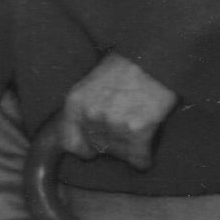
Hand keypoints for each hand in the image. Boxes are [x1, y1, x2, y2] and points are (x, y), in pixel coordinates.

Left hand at [58, 53, 177, 170]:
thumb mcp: (91, 81)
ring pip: (119, 156)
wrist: (152, 58)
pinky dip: (144, 156)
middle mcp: (90, 115)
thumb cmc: (124, 66)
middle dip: (110, 142)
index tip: (92, 146)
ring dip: (128, 148)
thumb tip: (82, 132)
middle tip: (123, 126)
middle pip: (97, 149)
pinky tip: (148, 139)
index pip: (68, 142)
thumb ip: (85, 106)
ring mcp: (112, 125)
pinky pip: (139, 161)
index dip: (83, 146)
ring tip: (137, 124)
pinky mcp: (137, 134)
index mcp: (75, 101)